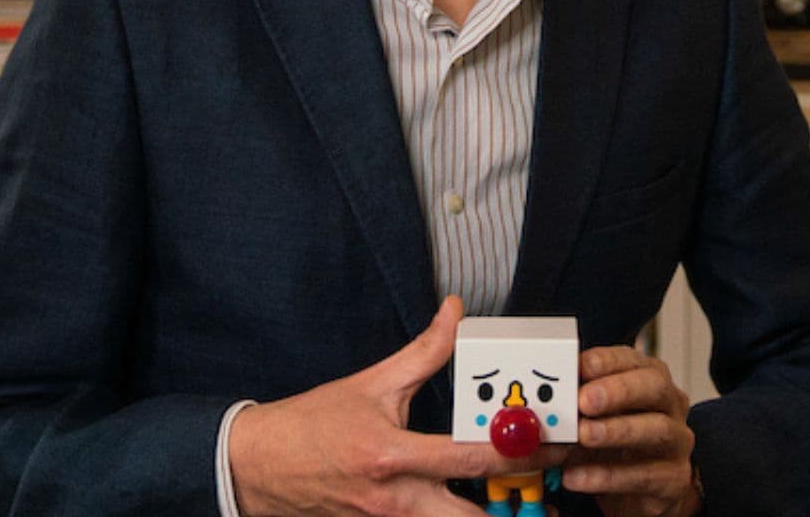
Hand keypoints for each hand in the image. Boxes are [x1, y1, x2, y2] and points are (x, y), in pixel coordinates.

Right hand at [228, 295, 551, 516]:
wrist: (256, 468)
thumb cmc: (312, 425)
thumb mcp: (371, 384)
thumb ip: (423, 353)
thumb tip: (455, 312)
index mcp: (393, 456)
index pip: (469, 459)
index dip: (518, 452)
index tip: (553, 443)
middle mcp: (394, 500)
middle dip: (515, 510)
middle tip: (548, 496)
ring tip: (527, 510)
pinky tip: (477, 512)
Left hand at [558, 347, 697, 516]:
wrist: (643, 492)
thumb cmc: (616, 447)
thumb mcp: (590, 424)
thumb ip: (568, 416)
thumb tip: (531, 416)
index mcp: (648, 379)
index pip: (632, 360)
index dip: (606, 361)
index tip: (579, 367)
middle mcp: (669, 405)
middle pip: (654, 387)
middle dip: (618, 390)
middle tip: (584, 401)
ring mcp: (677, 441)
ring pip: (657, 429)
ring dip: (616, 430)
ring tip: (584, 435)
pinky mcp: (673, 477)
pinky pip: (644, 475)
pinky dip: (607, 475)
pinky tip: (577, 476)